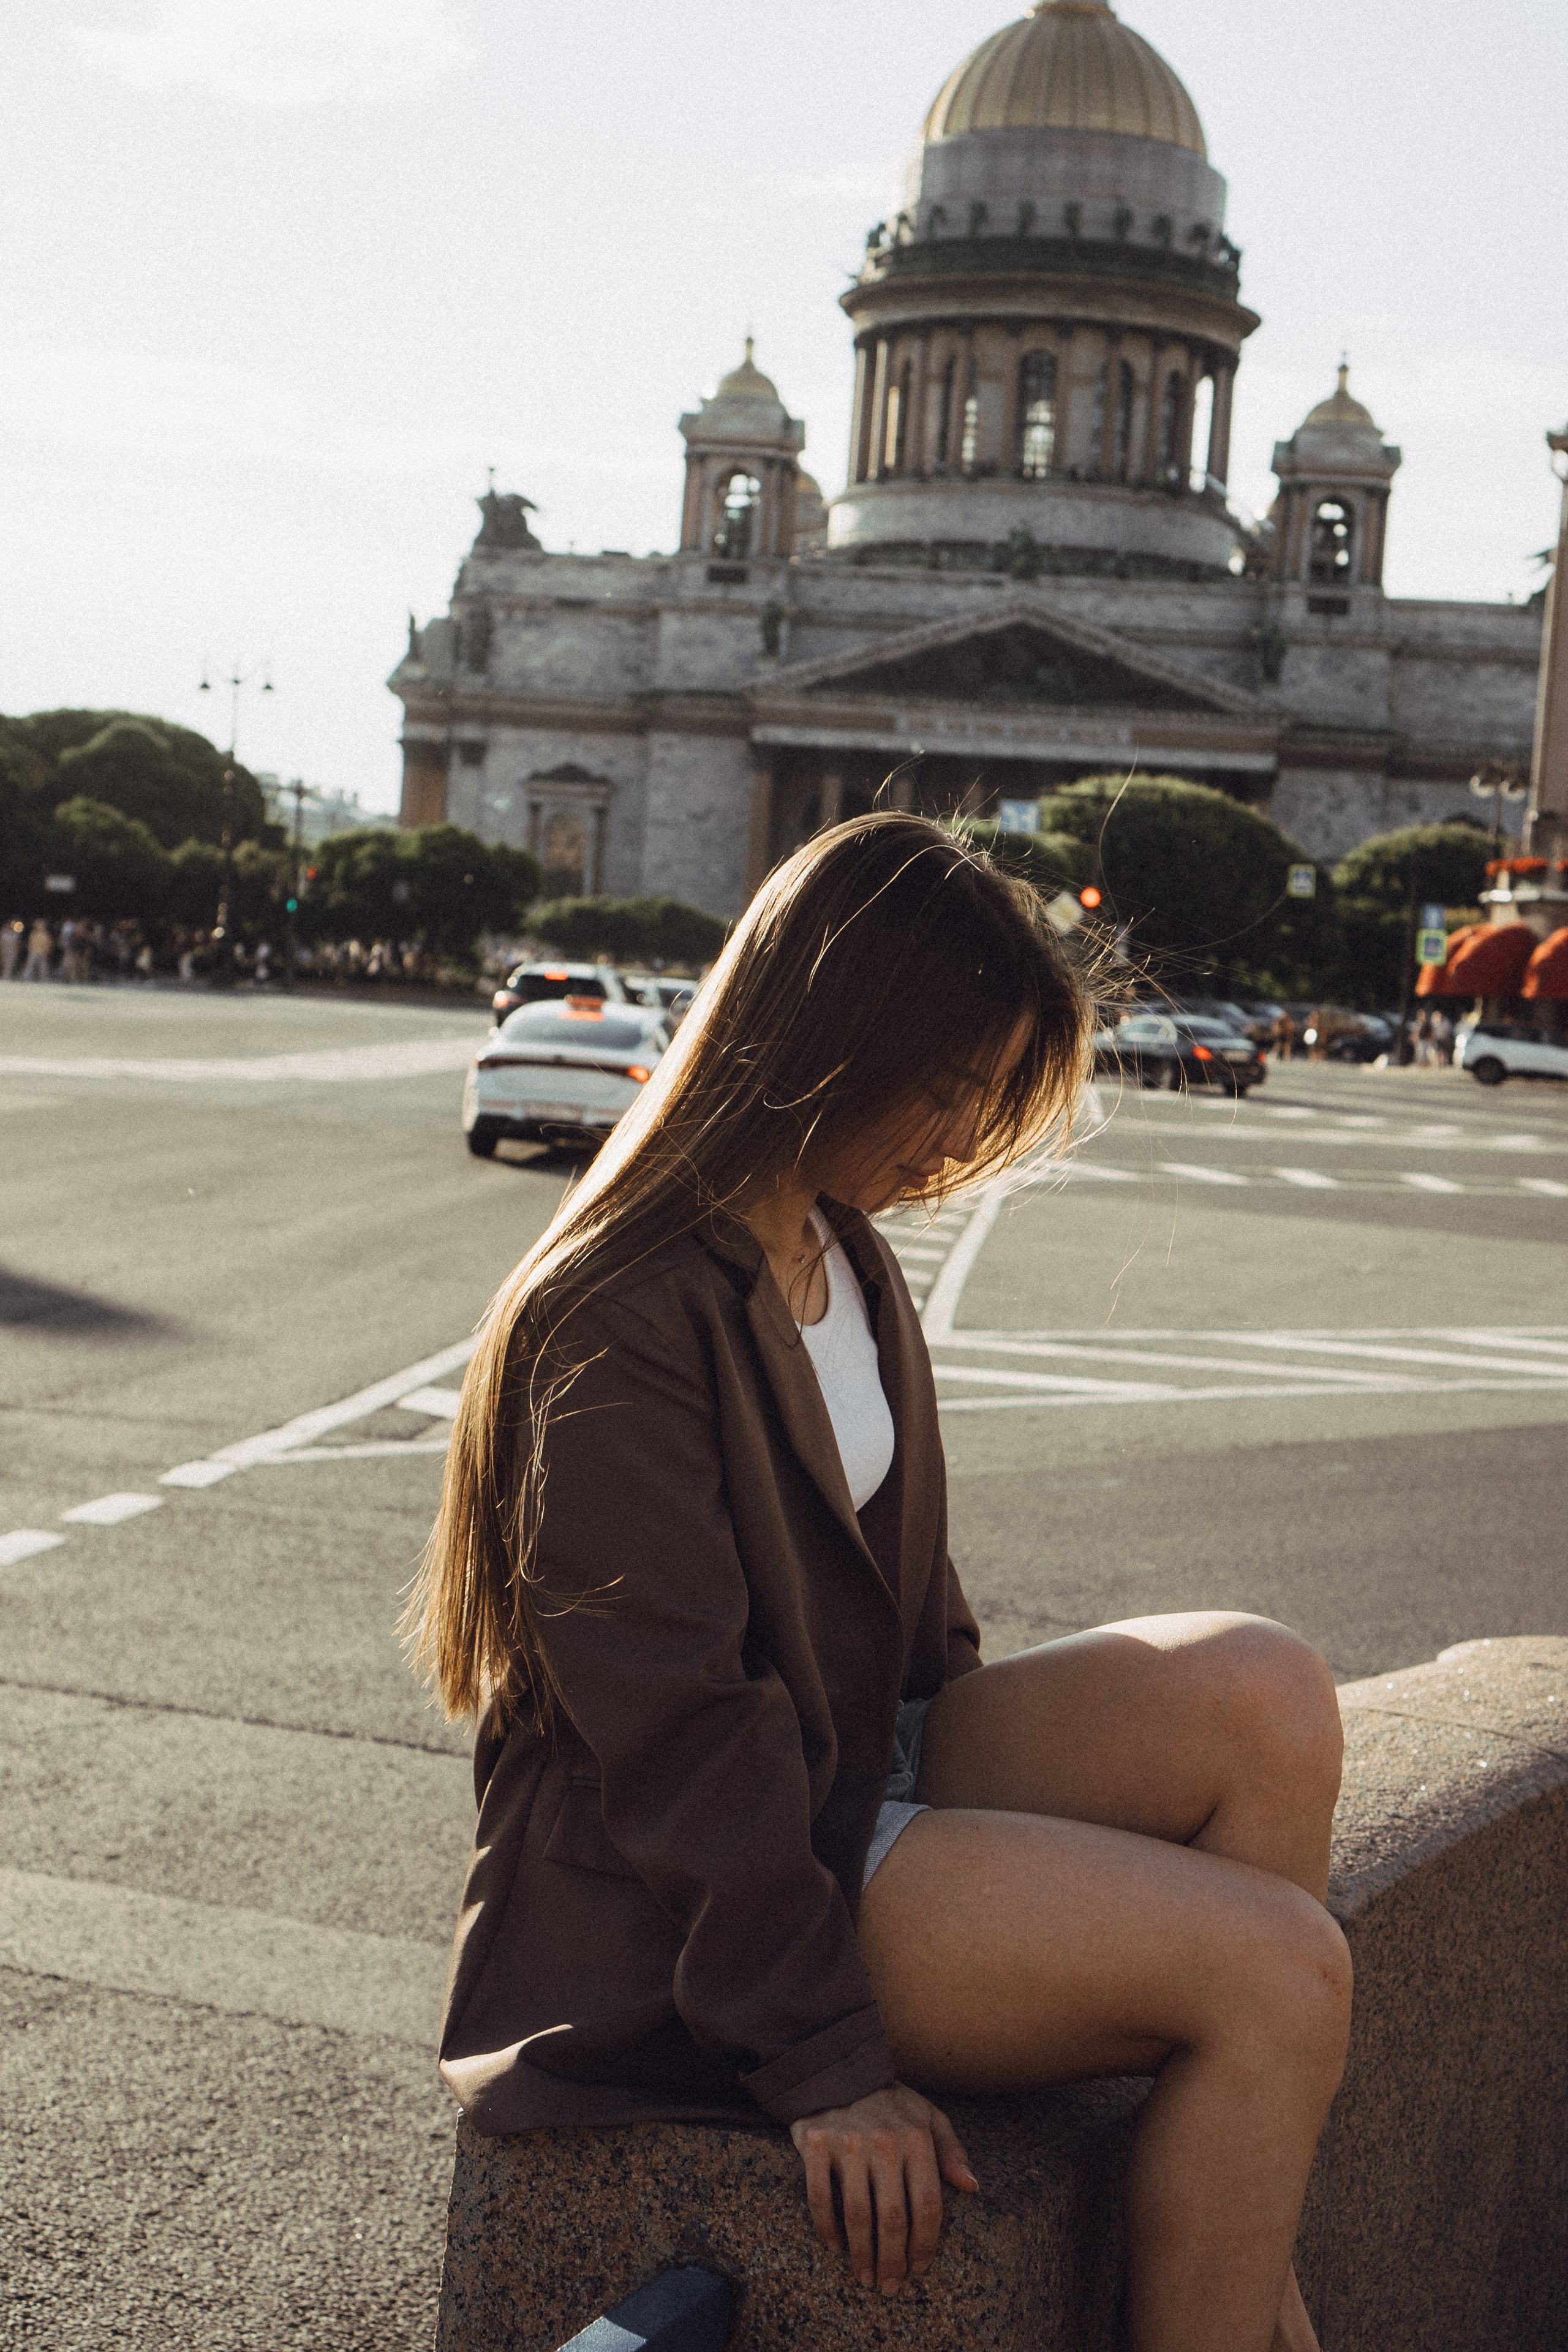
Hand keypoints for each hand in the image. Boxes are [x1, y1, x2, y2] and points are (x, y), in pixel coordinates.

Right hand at [789, 2082, 977, 2294]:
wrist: (835, 2068)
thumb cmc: (889, 2102)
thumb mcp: (927, 2116)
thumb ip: (951, 2151)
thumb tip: (972, 2187)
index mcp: (916, 2138)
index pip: (927, 2204)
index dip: (925, 2243)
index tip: (919, 2267)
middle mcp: (884, 2142)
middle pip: (892, 2218)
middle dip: (892, 2261)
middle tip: (889, 2287)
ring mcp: (848, 2143)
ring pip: (856, 2215)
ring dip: (861, 2255)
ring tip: (864, 2277)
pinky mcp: (815, 2144)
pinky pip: (819, 2199)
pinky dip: (827, 2230)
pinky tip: (836, 2248)